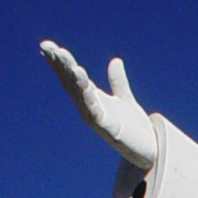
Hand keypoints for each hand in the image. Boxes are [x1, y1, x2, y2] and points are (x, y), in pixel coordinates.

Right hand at [40, 41, 157, 169]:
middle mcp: (90, 109)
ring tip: (62, 55)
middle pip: (71, 84)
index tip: (48, 46)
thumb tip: (115, 61)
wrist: (151, 152)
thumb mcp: (125, 100)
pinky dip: (85, 92)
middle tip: (47, 46)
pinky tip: (80, 75)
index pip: (73, 78)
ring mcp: (97, 119)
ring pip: (79, 93)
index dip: (61, 63)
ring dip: (70, 74)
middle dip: (59, 65)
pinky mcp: (107, 128)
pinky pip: (93, 108)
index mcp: (93, 100)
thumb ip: (118, 82)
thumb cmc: (136, 130)